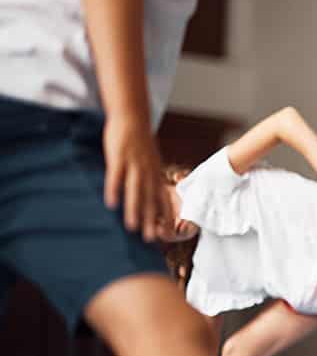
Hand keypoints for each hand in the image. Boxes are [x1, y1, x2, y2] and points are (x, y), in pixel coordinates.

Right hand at [103, 116, 169, 241]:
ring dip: (134, 210)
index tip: (167, 232)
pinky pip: (116, 177)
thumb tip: (149, 190)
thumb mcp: (149, 158)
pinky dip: (114, 190)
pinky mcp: (119, 157)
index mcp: (155, 172)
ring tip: (131, 228)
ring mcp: (134, 164)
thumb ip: (149, 174)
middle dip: (150, 220)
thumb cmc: (139, 139)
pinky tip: (110, 204)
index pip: (163, 197)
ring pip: (135, 191)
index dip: (165, 215)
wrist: (132, 116)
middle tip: (150, 239)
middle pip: (150, 199)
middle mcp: (148, 170)